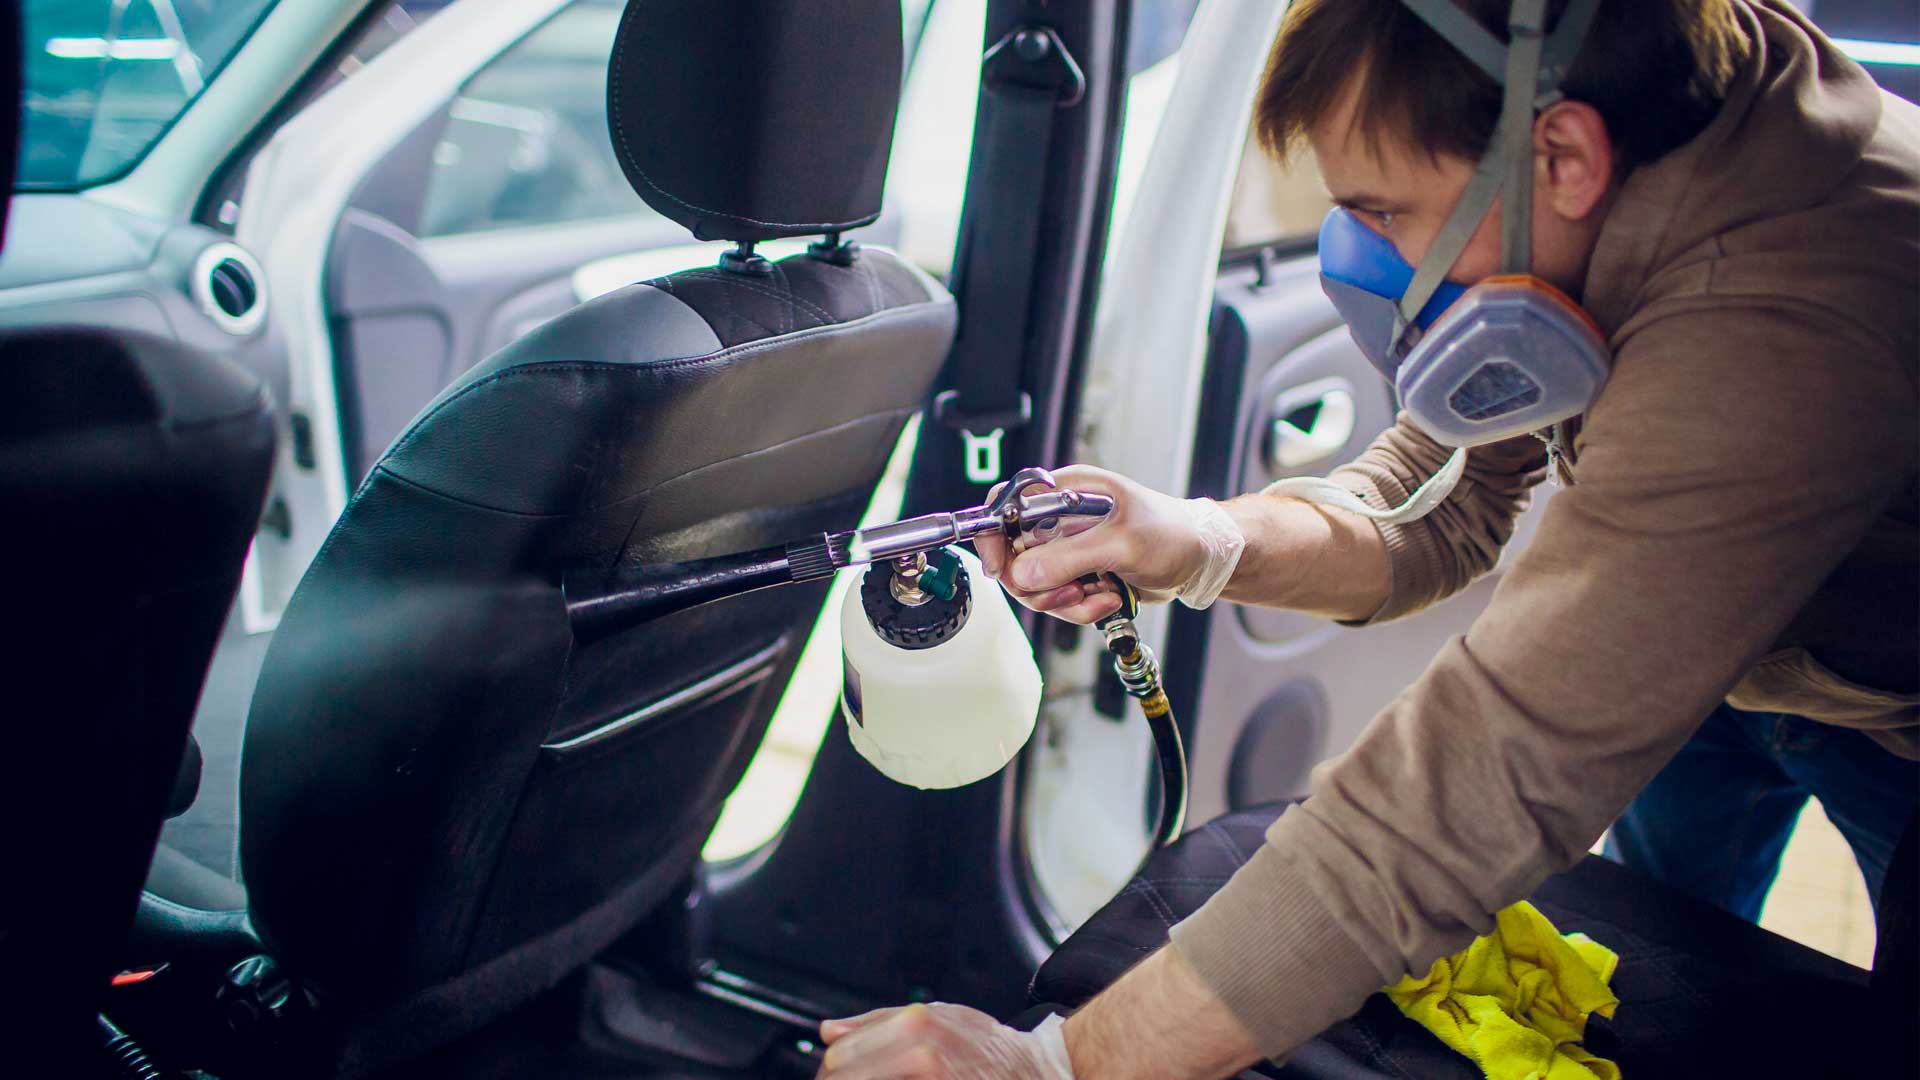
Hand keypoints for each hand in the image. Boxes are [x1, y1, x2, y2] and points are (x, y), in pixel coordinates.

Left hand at [816, 1003, 1072, 1078]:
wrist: (1036, 1074)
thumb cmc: (987, 1049)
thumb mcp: (938, 1017)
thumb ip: (877, 1022)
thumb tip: (829, 1030)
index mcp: (915, 1024)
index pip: (841, 1055)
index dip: (831, 1070)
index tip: (833, 1074)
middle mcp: (922, 1056)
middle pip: (844, 1078)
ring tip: (875, 1079)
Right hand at [973, 465, 1234, 623]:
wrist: (1200, 559)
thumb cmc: (1173, 534)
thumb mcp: (1122, 543)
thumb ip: (1069, 557)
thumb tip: (1021, 574)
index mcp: (1066, 491)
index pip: (1006, 504)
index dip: (993, 535)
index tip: (998, 568)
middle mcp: (1059, 517)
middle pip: (1014, 555)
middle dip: (1040, 585)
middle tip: (1072, 592)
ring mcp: (1066, 547)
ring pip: (1034, 585)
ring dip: (1065, 601)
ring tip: (1101, 596)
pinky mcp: (1076, 572)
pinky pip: (1057, 598)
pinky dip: (1080, 608)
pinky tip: (1109, 598)